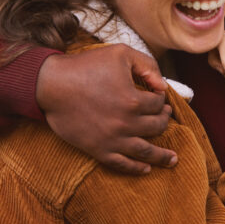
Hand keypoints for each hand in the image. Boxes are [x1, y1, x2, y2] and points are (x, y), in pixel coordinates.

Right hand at [37, 44, 176, 173]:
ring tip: (173, 159)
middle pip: (157, 127)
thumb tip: (163, 86)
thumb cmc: (86, 66)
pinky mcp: (97, 149)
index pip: (158, 104)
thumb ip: (147, 65)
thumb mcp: (121, 54)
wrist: (51, 84)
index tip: (158, 95)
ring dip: (162, 156)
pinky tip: (146, 169)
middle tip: (166, 116)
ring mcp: (112, 139)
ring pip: (145, 151)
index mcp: (133, 100)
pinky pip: (122, 164)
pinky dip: (136, 168)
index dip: (161, 99)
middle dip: (164, 120)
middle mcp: (126, 123)